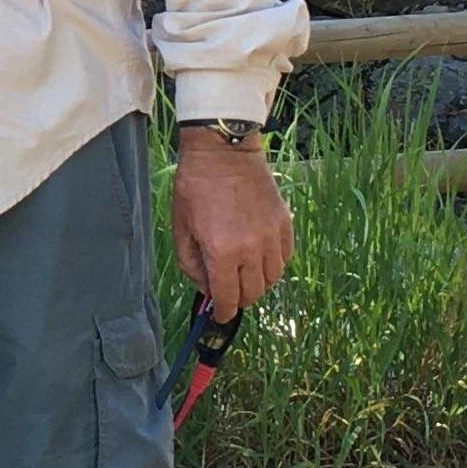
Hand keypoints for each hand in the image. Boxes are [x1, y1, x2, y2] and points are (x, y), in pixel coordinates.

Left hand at [171, 133, 293, 320]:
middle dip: (239, 299)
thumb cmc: (195, 187)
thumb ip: (191, 264)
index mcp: (222, 251)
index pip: (228, 297)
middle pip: (253, 293)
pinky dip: (273, 265)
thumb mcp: (181, 228)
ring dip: (257, 283)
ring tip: (243, 274)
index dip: (223, 312)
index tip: (220, 315)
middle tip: (228, 294)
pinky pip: (285, 258)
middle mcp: (251, 248)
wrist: (223, 152)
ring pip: (272, 279)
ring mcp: (272, 236)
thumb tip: (206, 288)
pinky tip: (258, 257)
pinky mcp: (285, 224)